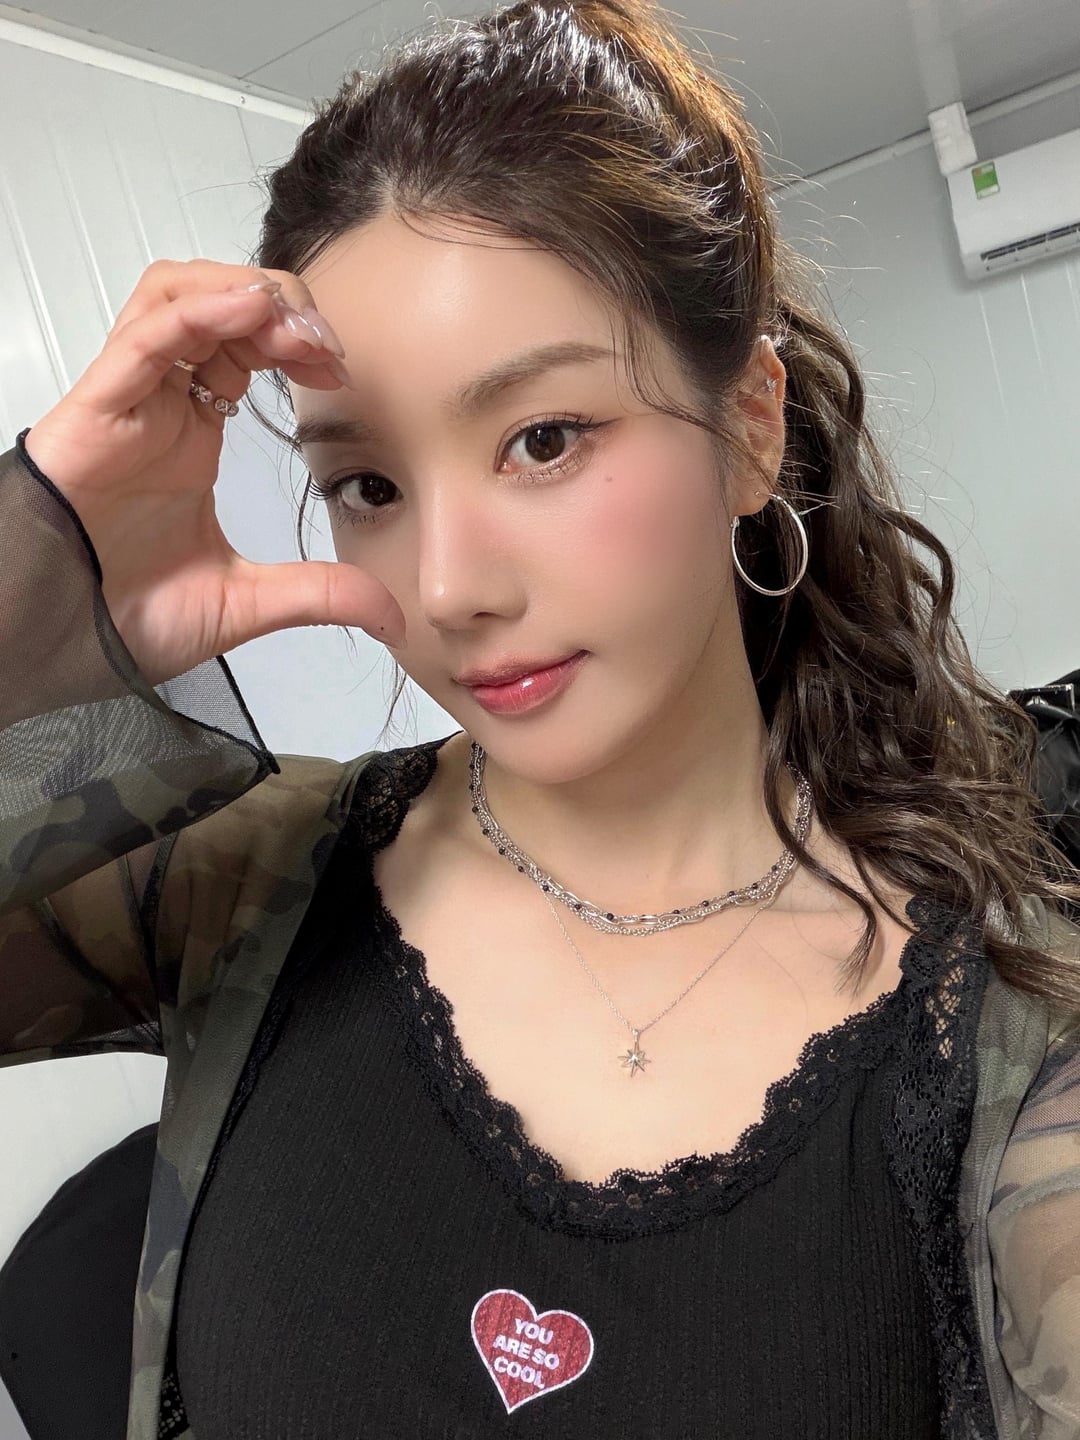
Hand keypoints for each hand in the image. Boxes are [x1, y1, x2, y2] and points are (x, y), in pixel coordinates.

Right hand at [23, 258, 404, 685]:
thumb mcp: (244, 603)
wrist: (60, 643)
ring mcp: (128, 402)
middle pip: (213, 303)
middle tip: (325, 345)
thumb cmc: (120, 614)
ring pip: (175, 298)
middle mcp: (160, 406)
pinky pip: (147, 337)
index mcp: (190, 434)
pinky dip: (199, 313)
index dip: (295, 341)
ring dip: (242, 294)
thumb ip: (316, 595)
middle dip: (279, 306)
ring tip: (292, 324)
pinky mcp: (98, 410)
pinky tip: (248, 309)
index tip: (339, 372)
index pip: (243, 346)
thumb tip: (388, 612)